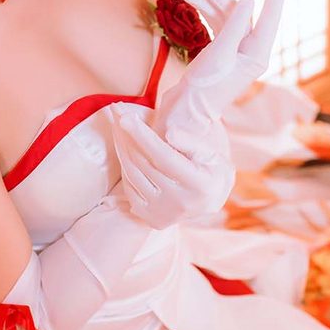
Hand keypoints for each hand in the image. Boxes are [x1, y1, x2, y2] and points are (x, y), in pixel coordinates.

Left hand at [110, 107, 234, 227]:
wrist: (212, 201)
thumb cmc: (212, 170)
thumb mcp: (212, 153)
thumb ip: (192, 142)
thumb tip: (169, 133)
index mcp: (199, 185)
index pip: (163, 156)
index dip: (142, 135)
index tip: (125, 116)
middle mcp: (180, 203)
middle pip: (143, 162)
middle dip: (126, 134)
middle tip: (116, 111)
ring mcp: (164, 213)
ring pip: (132, 173)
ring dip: (121, 146)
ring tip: (116, 123)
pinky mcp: (151, 219)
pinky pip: (129, 187)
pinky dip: (124, 165)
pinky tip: (123, 146)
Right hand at [156, 0, 295, 132]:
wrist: (185, 111)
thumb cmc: (203, 88)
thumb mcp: (218, 55)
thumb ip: (232, 27)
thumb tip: (249, 0)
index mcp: (257, 54)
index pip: (271, 14)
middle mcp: (249, 51)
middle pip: (239, 12)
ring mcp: (235, 51)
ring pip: (225, 16)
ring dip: (206, 0)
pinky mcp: (221, 52)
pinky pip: (216, 24)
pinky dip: (203, 12)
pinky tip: (190, 0)